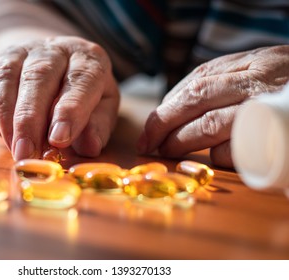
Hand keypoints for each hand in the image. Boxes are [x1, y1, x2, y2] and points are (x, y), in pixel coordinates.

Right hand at [0, 36, 119, 159]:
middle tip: (28, 153)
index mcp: (87, 58)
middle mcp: (54, 49)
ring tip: (16, 150)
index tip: (58, 140)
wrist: (54, 66)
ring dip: (7, 119)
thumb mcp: (102, 107)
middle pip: (38, 77)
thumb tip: (90, 146)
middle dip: (30, 119)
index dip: (69, 111)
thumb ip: (98, 125)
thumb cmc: (82, 93)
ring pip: (5, 78)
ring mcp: (21, 52)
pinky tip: (4, 135)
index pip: (81, 79)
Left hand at [137, 45, 288, 167]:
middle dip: (164, 125)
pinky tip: (213, 158)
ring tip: (167, 151)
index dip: (166, 107)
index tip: (148, 129)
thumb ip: (224, 83)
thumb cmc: (288, 88)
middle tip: (148, 144)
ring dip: (182, 142)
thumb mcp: (258, 72)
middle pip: (196, 99)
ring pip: (212, 124)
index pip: (195, 82)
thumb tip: (175, 108)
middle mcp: (258, 78)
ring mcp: (269, 105)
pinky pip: (240, 148)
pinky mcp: (278, 131)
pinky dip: (220, 156)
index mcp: (250, 61)